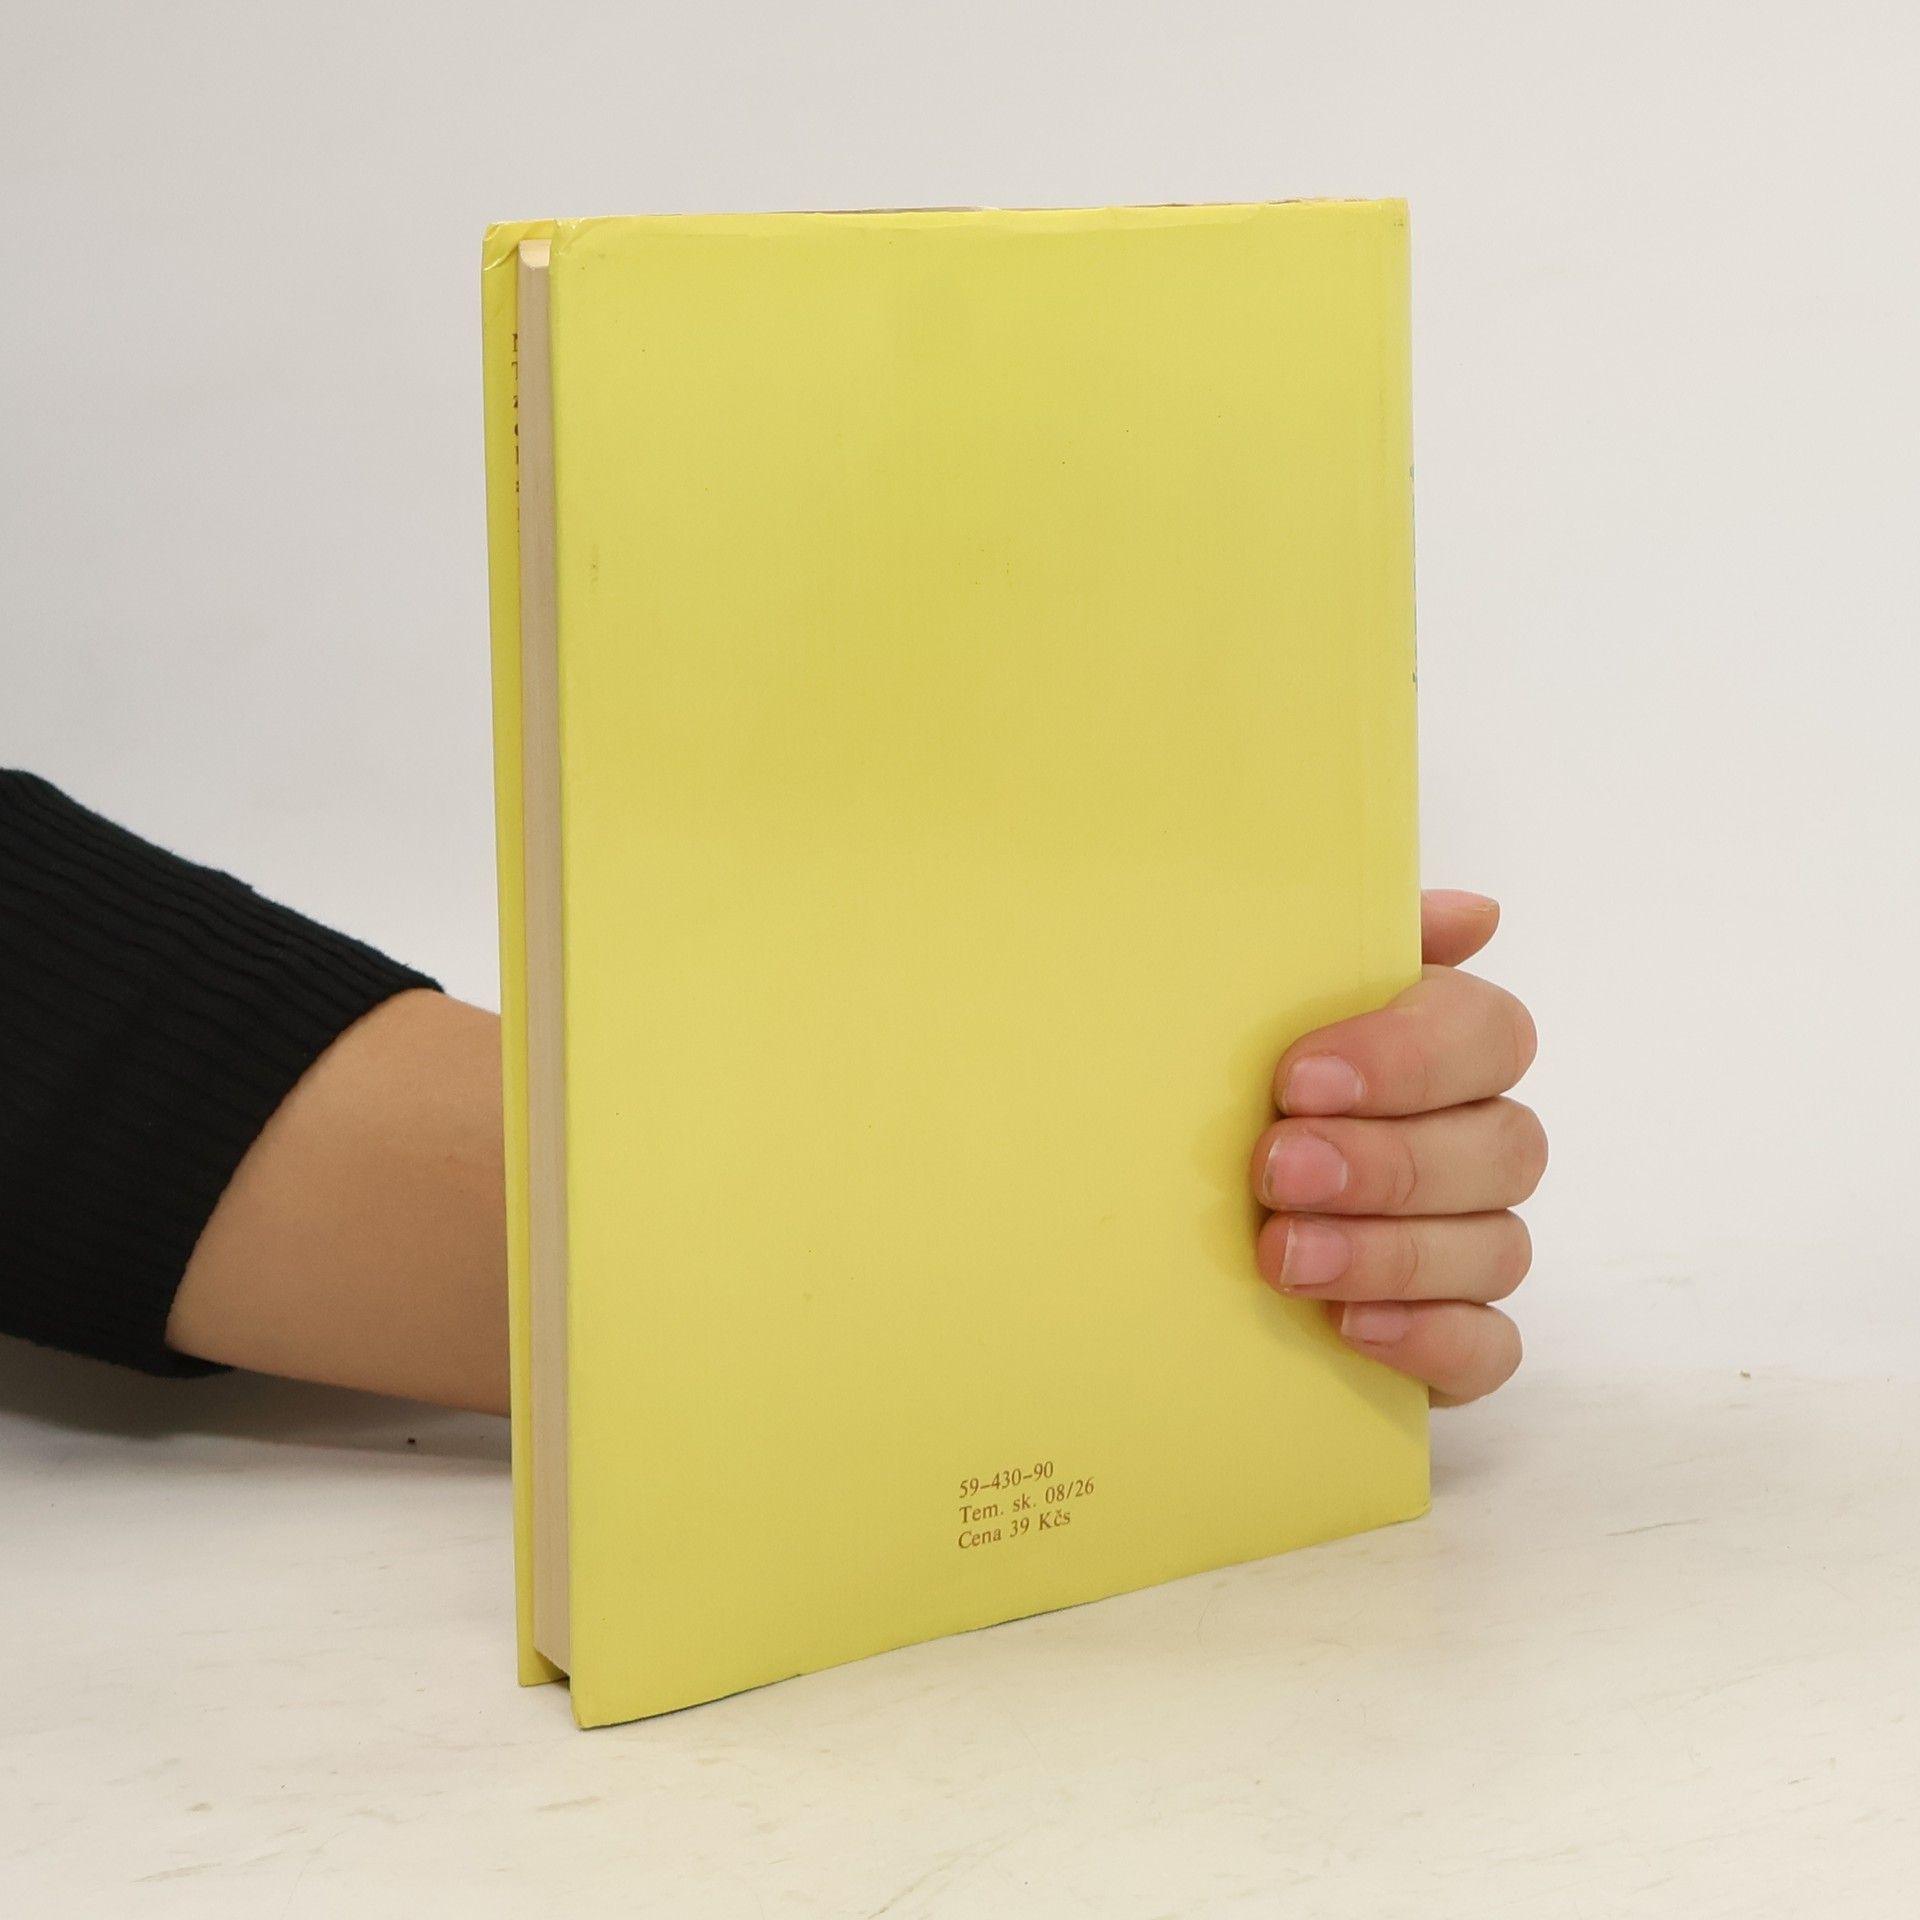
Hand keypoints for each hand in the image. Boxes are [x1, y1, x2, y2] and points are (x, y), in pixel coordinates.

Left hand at [1249, 890, 1543, 1405]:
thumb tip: (1473, 914)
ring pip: (1497, 1246)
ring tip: (1283, 1256)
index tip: (1299, 1078)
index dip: (1409, 1057)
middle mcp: (1472, 1140)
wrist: (1159, 1221)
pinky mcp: (1454, 1336)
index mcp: (1438, 1046)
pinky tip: (1350, 1325)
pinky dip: (1429, 1336)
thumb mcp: (1253, 1003)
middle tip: (1276, 1171)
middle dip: (1388, 1161)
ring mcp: (1470, 1242)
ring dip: (1391, 1251)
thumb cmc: (1223, 1090)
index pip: (1489, 1033)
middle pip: (1503, 1145)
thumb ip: (1340, 946)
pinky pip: (1491, 1345)